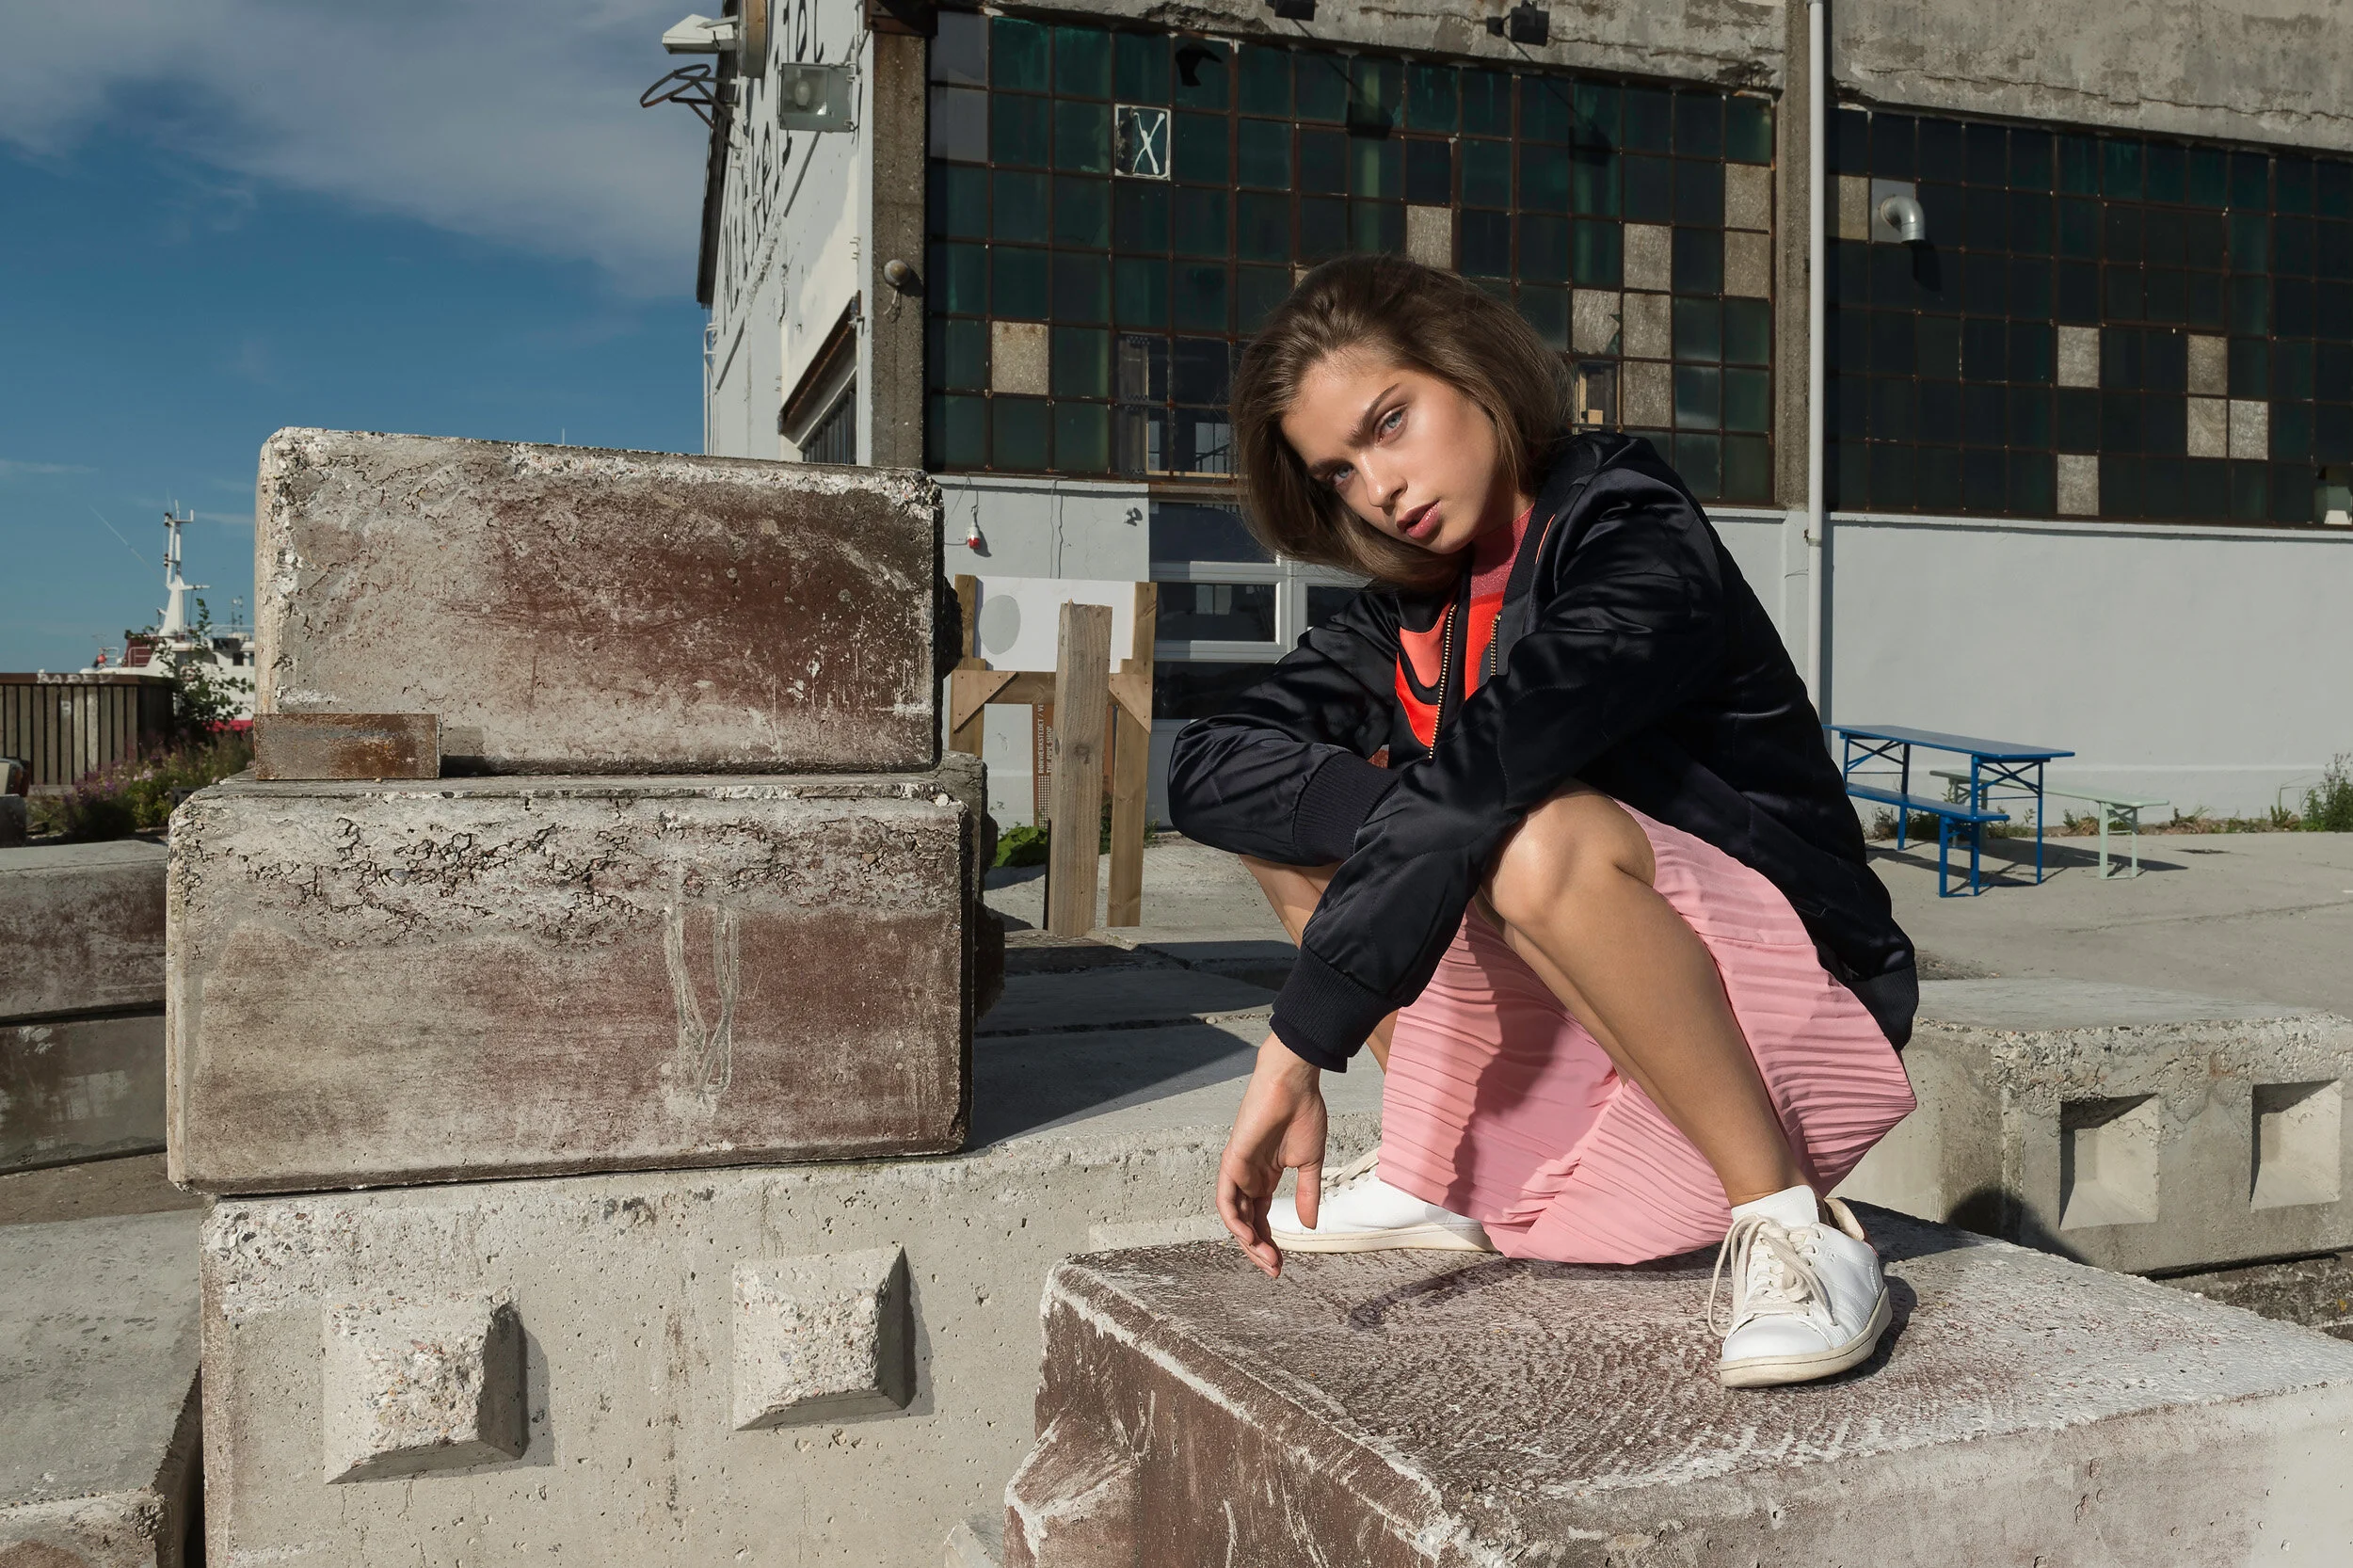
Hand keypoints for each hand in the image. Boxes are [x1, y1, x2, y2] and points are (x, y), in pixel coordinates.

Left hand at [1217, 1033, 1327, 1279]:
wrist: (1294, 1084)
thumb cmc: (1303, 1114)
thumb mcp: (1309, 1164)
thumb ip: (1307, 1195)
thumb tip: (1309, 1226)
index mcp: (1265, 1178)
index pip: (1260, 1218)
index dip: (1269, 1242)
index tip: (1281, 1265)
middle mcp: (1248, 1177)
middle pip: (1245, 1222)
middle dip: (1258, 1249)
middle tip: (1273, 1269)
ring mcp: (1238, 1169)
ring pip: (1234, 1215)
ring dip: (1248, 1240)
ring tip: (1266, 1258)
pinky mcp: (1232, 1159)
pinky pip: (1227, 1197)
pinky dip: (1234, 1219)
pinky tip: (1249, 1236)